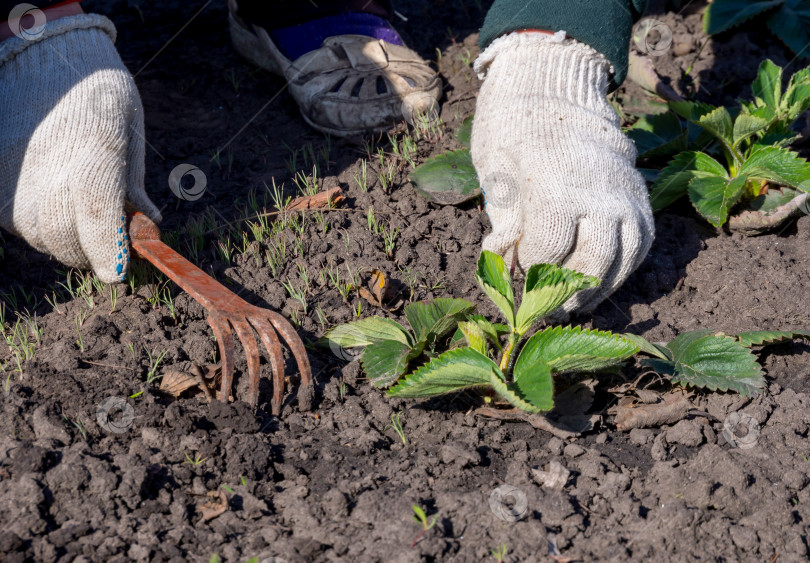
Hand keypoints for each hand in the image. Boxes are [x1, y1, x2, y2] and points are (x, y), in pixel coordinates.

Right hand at [0, 14, 160, 282]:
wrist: (42, 60)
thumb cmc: (98, 97)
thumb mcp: (129, 132)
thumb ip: (134, 183)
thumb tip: (148, 223)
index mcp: (95, 153)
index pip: (97, 216)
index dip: (108, 250)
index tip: (118, 273)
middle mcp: (48, 172)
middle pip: (68, 242)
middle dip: (93, 251)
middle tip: (108, 237)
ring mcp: (15, 181)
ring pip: (44, 239)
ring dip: (67, 239)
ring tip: (80, 208)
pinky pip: (21, 226)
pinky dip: (42, 224)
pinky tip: (54, 198)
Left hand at [471, 32, 653, 313]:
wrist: (551, 82)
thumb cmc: (512, 128)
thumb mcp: (493, 174)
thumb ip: (505, 226)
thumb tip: (510, 267)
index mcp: (554, 186)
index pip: (547, 251)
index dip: (530, 271)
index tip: (519, 275)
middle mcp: (598, 193)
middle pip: (592, 262)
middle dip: (567, 292)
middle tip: (548, 307)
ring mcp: (624, 193)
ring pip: (622, 258)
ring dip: (599, 287)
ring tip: (576, 302)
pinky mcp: (639, 194)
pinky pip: (641, 242)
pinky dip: (624, 267)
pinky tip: (602, 278)